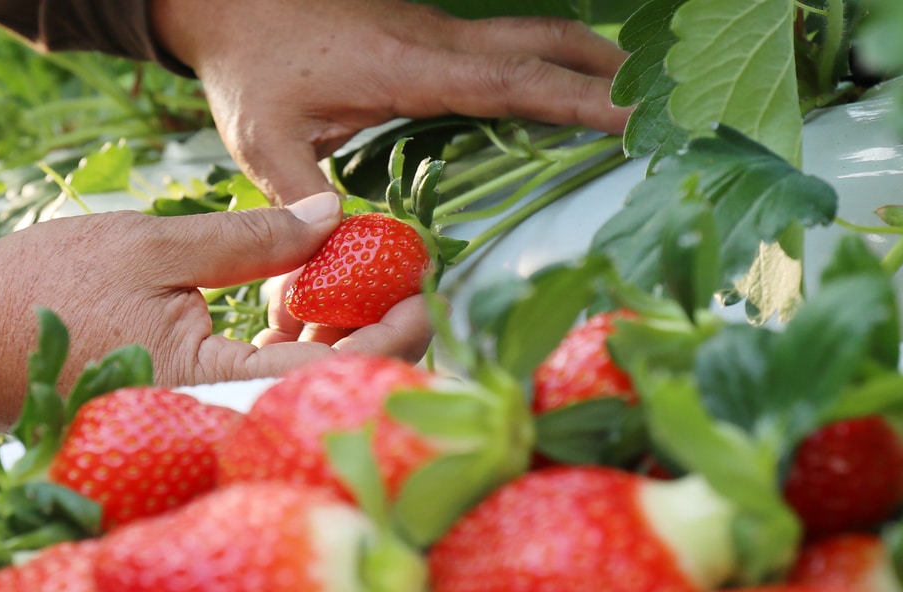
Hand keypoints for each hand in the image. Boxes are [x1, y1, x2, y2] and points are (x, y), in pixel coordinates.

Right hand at [0, 193, 431, 426]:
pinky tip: (295, 300)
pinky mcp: (184, 407)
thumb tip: (336, 217)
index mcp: (209, 390)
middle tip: (406, 285)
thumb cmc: (43, 287)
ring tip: (352, 279)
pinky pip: (256, 384)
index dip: (389, 338)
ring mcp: (197, 419)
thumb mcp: (154, 247)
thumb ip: (253, 239)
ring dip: (330, 338)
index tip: (420, 291)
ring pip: (292, 387)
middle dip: (373, 338)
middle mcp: (210, 421)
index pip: (329, 376)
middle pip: (323, 390)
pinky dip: (285, 345)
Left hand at [151, 0, 629, 203]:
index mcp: (407, 68)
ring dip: (580, 57)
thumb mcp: (262, 139)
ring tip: (627, 92)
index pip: (510, 83)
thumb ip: (303, 197)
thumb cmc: (246, 65)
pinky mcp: (421, 34)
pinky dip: (543, 60)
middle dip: (604, 69)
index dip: (574, 100)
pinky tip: (551, 88)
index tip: (630, 119)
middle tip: (656, 104)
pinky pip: (499, 45)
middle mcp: (433, 42)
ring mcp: (431, 32)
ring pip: (526, 35)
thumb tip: (346, 247)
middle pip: (541, 42)